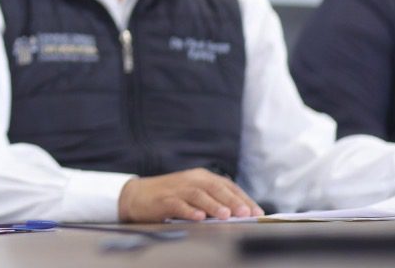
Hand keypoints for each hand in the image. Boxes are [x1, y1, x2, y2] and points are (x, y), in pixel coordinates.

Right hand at [118, 168, 264, 221]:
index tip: (257, 212)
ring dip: (213, 204)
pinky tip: (198, 217)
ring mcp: (177, 189)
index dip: (243, 198)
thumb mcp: (195, 194)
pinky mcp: (163, 199)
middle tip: (246, 213)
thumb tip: (241, 215)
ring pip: (198, 194)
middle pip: (215, 188)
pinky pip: (178, 204)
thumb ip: (214, 201)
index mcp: (202, 177)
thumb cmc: (171, 197)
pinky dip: (189, 210)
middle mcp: (191, 179)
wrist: (137, 195)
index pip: (227, 186)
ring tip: (226, 215)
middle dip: (232, 201)